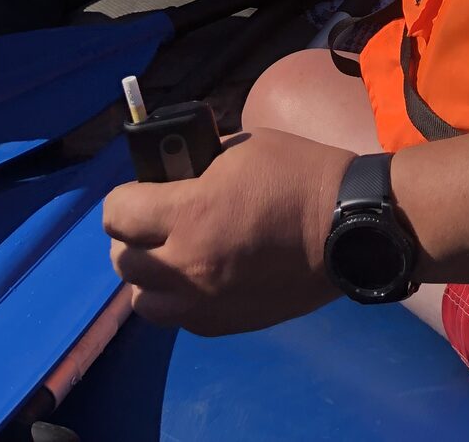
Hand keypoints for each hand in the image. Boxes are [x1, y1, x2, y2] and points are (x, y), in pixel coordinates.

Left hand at [104, 128, 352, 336]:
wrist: (350, 227)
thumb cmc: (300, 176)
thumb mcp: (246, 146)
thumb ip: (201, 160)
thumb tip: (176, 168)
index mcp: (190, 212)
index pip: (118, 212)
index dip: (126, 198)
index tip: (141, 192)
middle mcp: (186, 264)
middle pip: (123, 261)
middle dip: (133, 238)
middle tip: (156, 224)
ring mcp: (204, 301)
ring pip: (143, 301)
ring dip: (151, 278)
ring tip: (174, 259)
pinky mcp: (226, 323)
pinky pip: (180, 319)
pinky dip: (181, 300)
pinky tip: (204, 279)